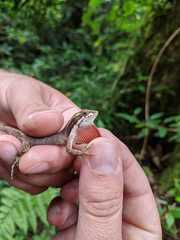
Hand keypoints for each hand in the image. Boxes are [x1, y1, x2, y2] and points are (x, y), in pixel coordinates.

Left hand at [0, 70, 83, 193]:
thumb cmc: (9, 93)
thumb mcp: (20, 92)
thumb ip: (33, 106)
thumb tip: (54, 122)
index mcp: (71, 121)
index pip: (85, 139)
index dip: (75, 149)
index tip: (54, 150)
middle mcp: (65, 144)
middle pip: (70, 164)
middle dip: (47, 162)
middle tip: (25, 159)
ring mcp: (50, 161)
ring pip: (51, 179)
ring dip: (26, 170)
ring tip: (4, 146)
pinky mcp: (33, 174)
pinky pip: (32, 185)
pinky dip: (16, 176)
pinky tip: (3, 156)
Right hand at [48, 129, 161, 239]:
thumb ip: (102, 199)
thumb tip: (102, 147)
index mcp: (141, 224)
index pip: (132, 175)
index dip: (112, 150)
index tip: (90, 134)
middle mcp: (118, 218)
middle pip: (104, 177)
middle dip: (84, 165)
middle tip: (66, 154)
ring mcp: (94, 221)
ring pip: (83, 187)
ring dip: (69, 185)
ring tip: (63, 192)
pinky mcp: (73, 226)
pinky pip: (67, 203)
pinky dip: (59, 204)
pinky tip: (57, 216)